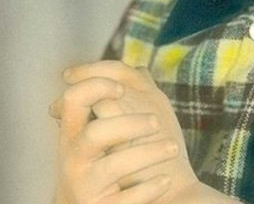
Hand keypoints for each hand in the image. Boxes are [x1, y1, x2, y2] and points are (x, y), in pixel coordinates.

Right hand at [49, 74, 177, 203]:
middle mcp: (74, 160)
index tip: (121, 90)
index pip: (74, 99)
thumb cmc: (109, 165)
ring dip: (149, 153)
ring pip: (115, 166)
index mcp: (74, 134)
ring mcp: (86, 187)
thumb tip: (140, 69)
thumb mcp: (104, 134)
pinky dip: (149, 190)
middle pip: (95, 133)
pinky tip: (164, 182)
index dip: (96, 87)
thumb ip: (116, 103)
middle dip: (130, 124)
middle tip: (156, 122)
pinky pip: (126, 201)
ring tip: (173, 148)